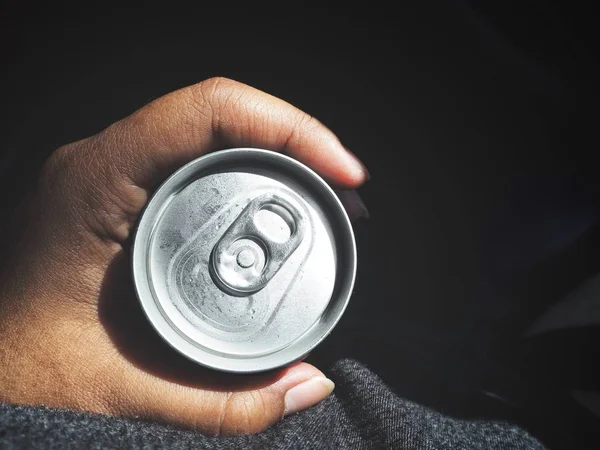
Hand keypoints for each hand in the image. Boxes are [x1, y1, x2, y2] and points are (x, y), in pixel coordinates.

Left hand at [0, 78, 368, 434]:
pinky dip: (254, 174)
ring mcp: (115, 172)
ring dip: (281, 158)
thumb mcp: (117, 395)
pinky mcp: (126, 190)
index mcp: (91, 185)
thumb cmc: (16, 371)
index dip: (289, 128)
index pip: (206, 113)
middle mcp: (103, 163)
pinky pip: (201, 159)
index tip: (343, 172)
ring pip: (215, 134)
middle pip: (223, 117)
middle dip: (300, 146)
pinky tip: (281, 204)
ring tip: (329, 200)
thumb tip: (308, 386)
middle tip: (348, 197)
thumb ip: (222, 405)